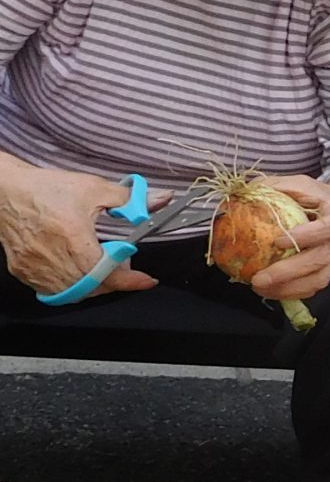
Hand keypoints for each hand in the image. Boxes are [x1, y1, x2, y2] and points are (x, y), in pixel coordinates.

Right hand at [0, 162, 158, 297]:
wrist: (7, 190)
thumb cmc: (46, 189)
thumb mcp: (94, 188)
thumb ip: (131, 199)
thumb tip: (161, 200)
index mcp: (72, 238)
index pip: (106, 273)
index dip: (130, 281)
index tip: (146, 280)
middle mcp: (52, 257)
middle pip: (92, 287)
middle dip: (115, 280)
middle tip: (124, 265)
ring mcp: (35, 267)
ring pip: (73, 292)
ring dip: (93, 285)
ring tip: (100, 265)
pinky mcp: (23, 270)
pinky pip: (52, 290)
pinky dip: (71, 286)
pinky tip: (78, 270)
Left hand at [249, 175, 329, 301]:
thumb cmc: (323, 199)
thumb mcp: (306, 184)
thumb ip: (279, 186)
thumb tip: (247, 191)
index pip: (326, 229)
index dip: (305, 236)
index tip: (278, 241)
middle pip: (318, 261)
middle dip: (287, 272)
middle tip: (259, 278)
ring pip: (317, 280)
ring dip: (288, 289)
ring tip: (259, 288)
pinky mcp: (328, 271)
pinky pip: (313, 288)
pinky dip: (292, 293)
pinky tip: (270, 291)